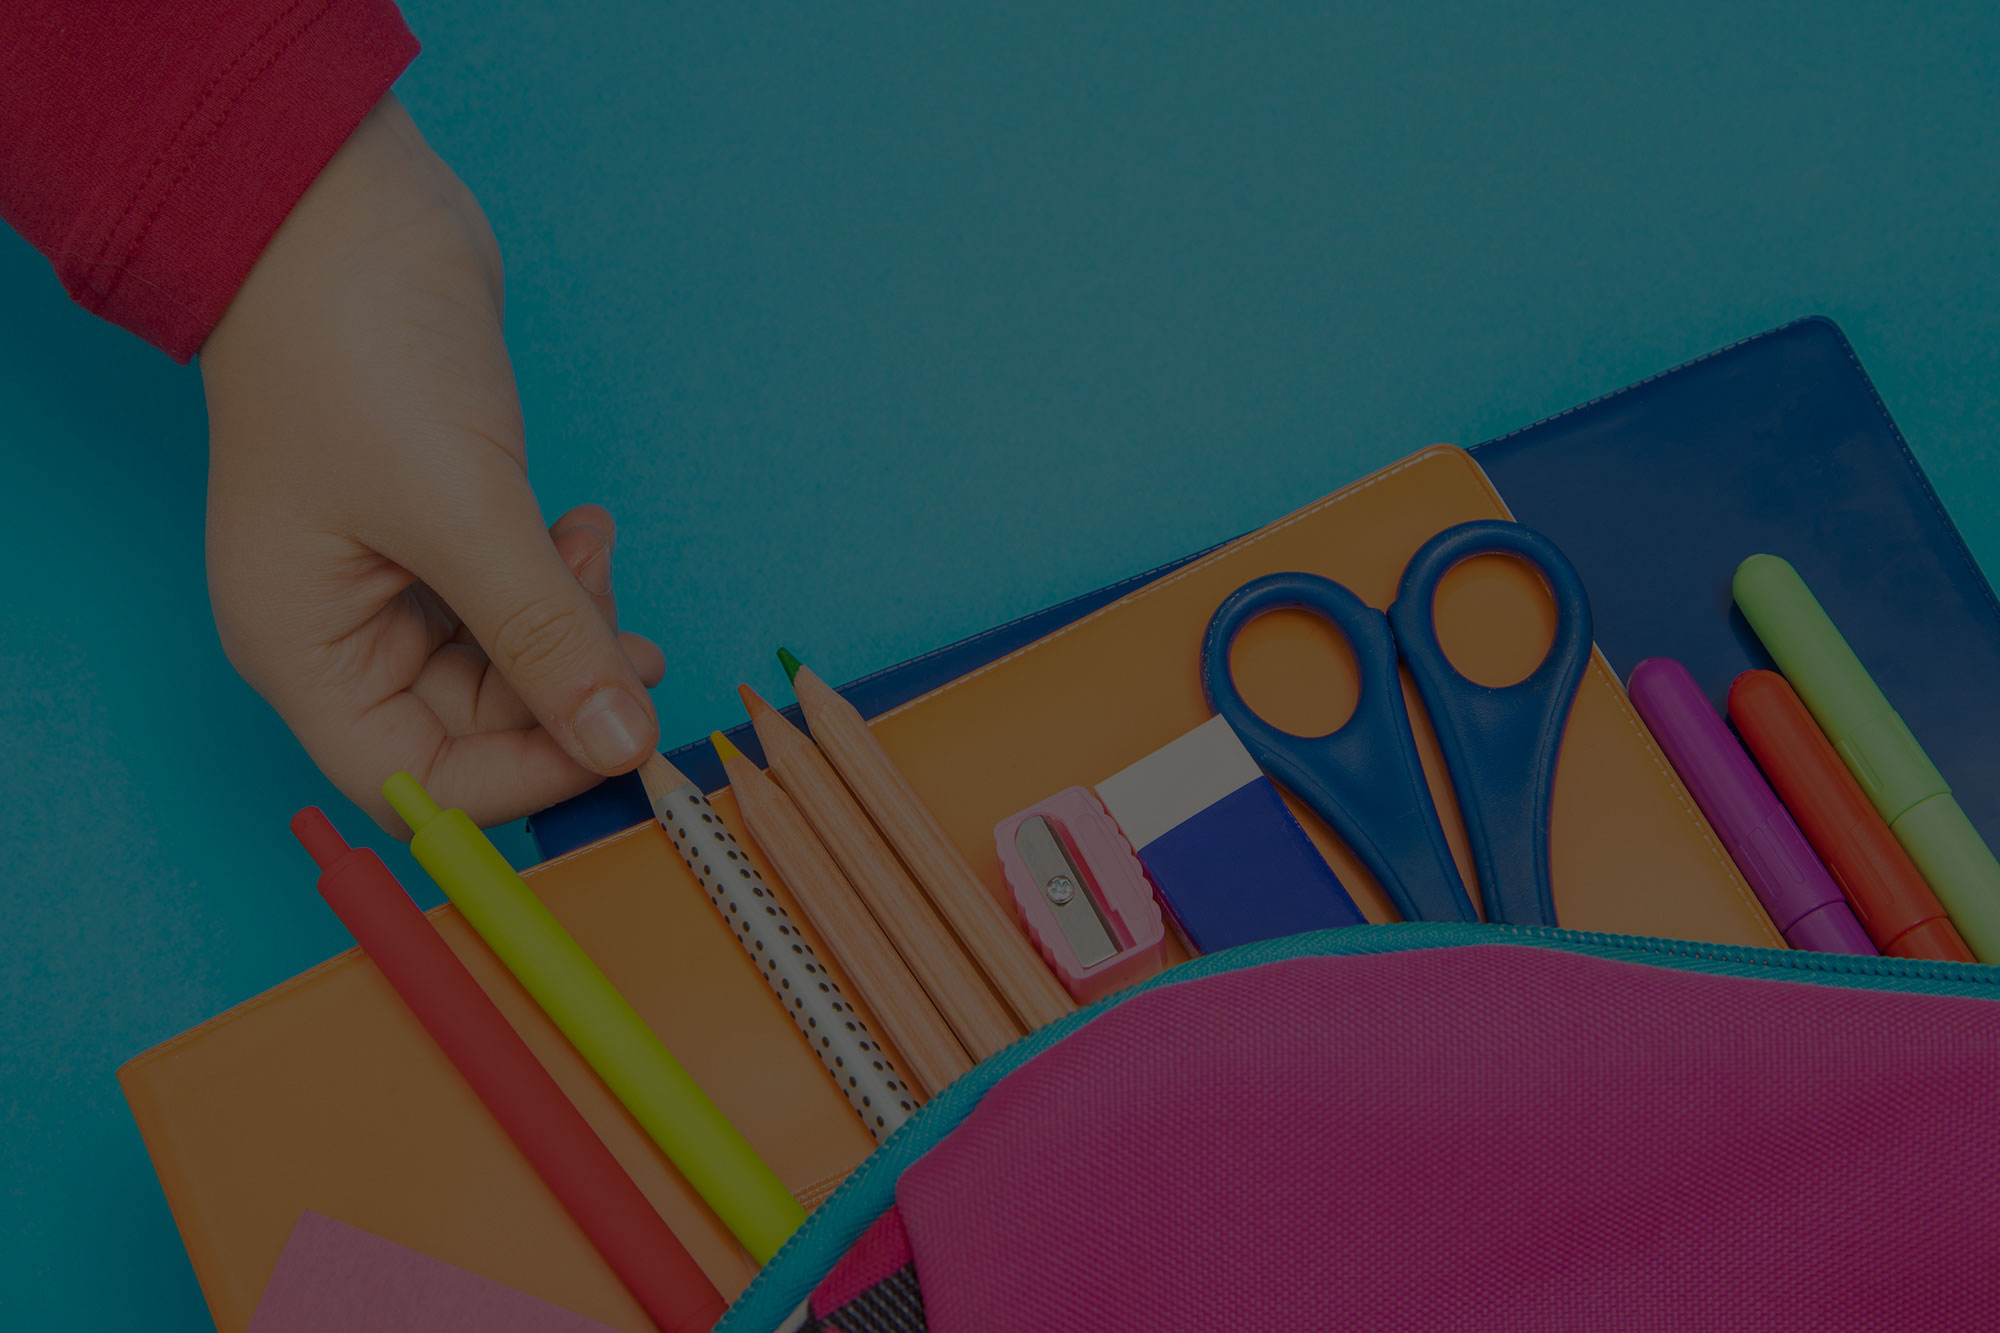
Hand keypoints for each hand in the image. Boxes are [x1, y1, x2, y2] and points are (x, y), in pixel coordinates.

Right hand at [201, 92, 664, 834]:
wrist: (342, 207)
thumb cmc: (355, 351)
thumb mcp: (462, 513)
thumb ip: (546, 640)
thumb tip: (621, 745)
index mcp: (306, 651)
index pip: (418, 783)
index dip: (520, 779)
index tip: (613, 742)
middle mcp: (342, 631)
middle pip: (474, 728)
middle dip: (564, 690)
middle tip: (629, 641)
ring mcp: (392, 580)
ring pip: (507, 662)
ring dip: (573, 627)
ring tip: (596, 551)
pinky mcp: (442, 529)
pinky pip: (515, 597)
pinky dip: (561, 580)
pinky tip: (585, 528)